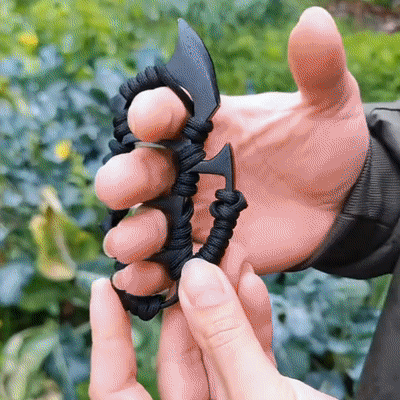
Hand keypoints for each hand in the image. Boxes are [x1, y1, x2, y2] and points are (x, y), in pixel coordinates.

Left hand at [89, 257, 336, 398]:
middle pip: (175, 357)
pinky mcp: (264, 396)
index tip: (103, 287)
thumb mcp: (262, 399)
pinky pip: (249, 354)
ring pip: (216, 350)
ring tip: (228, 261)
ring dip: (225, 303)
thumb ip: (227, 340)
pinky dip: (252, 321)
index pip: (117, 390)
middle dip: (189, 303)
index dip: (107, 338)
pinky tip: (251, 285)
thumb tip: (195, 276)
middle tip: (194, 261)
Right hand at [95, 7, 368, 295]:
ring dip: (132, 235)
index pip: (165, 112)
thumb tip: (313, 22)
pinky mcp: (205, 250)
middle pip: (139, 171)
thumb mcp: (328, 104)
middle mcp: (189, 169)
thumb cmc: (326, 148)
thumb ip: (317, 69)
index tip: (150, 119)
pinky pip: (169, 264)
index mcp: (207, 126)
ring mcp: (192, 214)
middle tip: (124, 189)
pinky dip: (150, 274)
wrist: (337, 201)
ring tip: (132, 246)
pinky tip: (142, 280)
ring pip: (146, 223)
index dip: (151, 113)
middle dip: (124, 179)